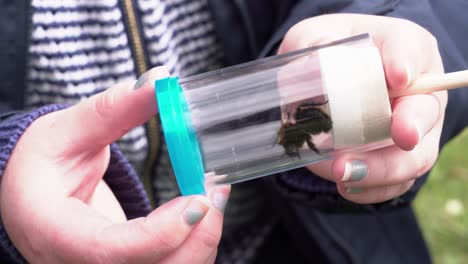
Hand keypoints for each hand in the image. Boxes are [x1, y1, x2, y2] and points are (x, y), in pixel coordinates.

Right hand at [1, 66, 229, 262]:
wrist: (33, 201)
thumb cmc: (40, 167)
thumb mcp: (65, 131)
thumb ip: (112, 109)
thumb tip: (159, 80)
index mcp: (54, 232)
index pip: (107, 251)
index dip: (159, 233)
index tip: (198, 200)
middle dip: (196, 236)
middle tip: (215, 190)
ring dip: (202, 239)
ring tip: (213, 194)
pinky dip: (196, 244)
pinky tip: (202, 212)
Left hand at [278, 14, 446, 203]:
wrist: (330, 80)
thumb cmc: (326, 54)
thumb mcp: (313, 38)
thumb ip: (310, 44)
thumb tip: (313, 60)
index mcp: (399, 48)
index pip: (411, 48)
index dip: (406, 63)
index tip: (397, 77)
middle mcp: (415, 91)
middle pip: (425, 111)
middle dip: (411, 128)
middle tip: (399, 136)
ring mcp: (412, 129)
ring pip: (414, 157)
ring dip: (381, 169)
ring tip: (343, 173)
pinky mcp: (396, 159)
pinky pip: (393, 183)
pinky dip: (370, 189)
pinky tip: (345, 187)